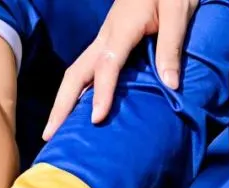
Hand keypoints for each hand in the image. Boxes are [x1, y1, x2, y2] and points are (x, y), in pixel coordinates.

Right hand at [44, 0, 198, 138]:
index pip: (106, 65)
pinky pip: (87, 70)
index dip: (101, 93)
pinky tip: (76, 110)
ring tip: (55, 129)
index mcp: (121, 29)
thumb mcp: (178, 11)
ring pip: (76, 72)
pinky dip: (76, 92)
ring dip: (64, 101)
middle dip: (61, 105)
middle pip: (75, 73)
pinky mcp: (108, 41)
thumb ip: (171, 47)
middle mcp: (105, 36)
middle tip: (49, 135)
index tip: (96, 119)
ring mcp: (104, 39)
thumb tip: (170, 85)